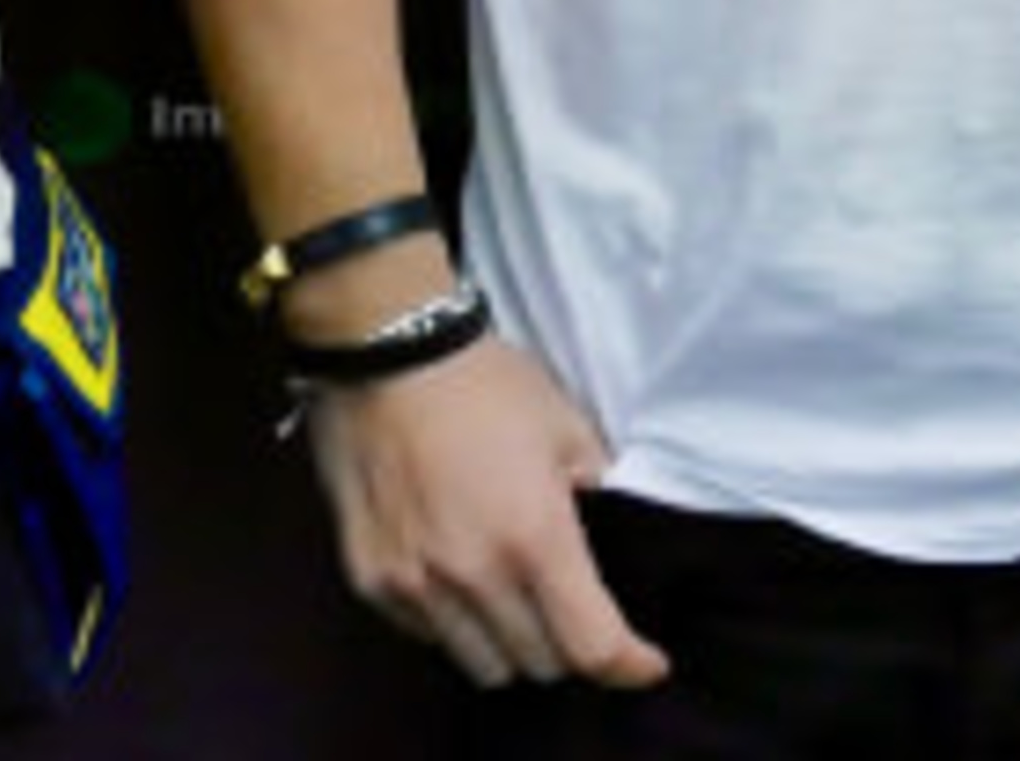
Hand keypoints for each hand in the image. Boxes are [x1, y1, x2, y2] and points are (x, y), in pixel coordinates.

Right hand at [304, 335, 671, 690]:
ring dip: (511, 643)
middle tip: (571, 607)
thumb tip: (608, 523)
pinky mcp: (373, 582)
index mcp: (534, 535)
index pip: (591, 644)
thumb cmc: (483, 381)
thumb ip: (594, 482)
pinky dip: (455, 623)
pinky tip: (459, 576)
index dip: (628, 665)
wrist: (386, 353)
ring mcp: (418, 586)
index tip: (647, 663)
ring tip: (514, 597)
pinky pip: (428, 637)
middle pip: (540, 664)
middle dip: (567, 644)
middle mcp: (475, 575)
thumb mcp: (563, 421)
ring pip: (482, 664)